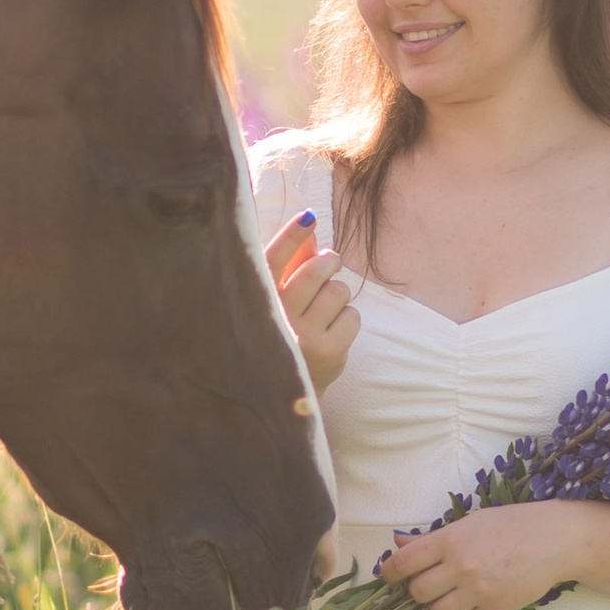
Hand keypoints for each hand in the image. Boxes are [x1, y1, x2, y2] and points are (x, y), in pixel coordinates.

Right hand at [266, 212, 360, 395]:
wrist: (285, 392)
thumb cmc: (280, 334)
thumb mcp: (274, 302)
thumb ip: (288, 266)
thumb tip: (309, 228)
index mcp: (257, 301)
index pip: (273, 260)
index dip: (292, 235)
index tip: (308, 217)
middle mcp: (276, 318)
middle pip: (318, 270)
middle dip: (330, 262)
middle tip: (330, 263)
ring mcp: (303, 336)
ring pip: (339, 291)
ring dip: (338, 295)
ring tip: (325, 309)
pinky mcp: (329, 352)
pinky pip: (352, 316)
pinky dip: (347, 319)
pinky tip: (332, 331)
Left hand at [377, 500, 585, 609]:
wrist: (554, 539)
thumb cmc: (511, 525)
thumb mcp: (469, 522)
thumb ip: (432, 537)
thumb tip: (397, 543)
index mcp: (449, 540)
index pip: (402, 563)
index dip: (389, 573)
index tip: (391, 577)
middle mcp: (460, 567)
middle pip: (417, 593)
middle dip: (420, 591)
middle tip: (433, 584)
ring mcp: (478, 591)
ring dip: (441, 607)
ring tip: (455, 596)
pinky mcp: (496, 609)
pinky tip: (476, 603)